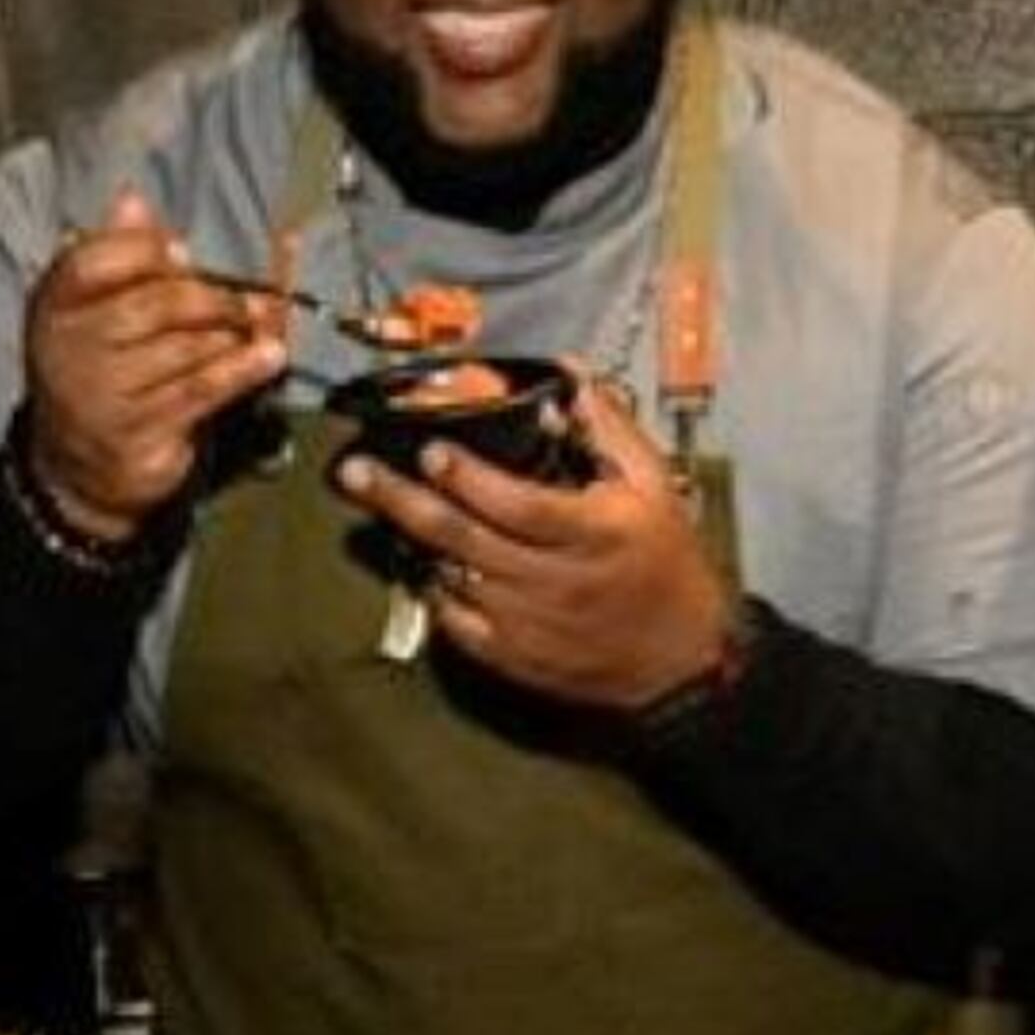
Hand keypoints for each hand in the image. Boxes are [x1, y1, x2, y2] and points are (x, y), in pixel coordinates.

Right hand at [20, 191, 286, 538]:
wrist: (78, 466)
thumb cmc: (100, 371)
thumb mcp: (98, 310)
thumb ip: (120, 255)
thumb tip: (133, 199)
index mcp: (56, 305)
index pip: (93, 261)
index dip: (143, 251)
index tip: (183, 252)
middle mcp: (69, 348)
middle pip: (150, 306)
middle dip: (208, 297)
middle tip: (247, 297)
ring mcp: (100, 394)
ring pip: (181, 349)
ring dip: (231, 333)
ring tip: (261, 322)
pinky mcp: (135, 432)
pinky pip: (199, 391)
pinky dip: (240, 371)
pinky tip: (269, 357)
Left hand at [330, 372, 732, 710]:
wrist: (680, 658)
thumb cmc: (666, 563)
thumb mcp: (653, 486)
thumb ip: (609, 428)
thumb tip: (568, 376)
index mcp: (592, 534)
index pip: (518, 505)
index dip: (469, 479)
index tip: (432, 451)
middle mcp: (554, 581)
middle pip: (464, 539)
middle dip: (402, 501)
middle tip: (355, 473)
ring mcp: (529, 624)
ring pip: (454, 577)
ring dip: (412, 540)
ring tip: (375, 504)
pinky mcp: (515, 656)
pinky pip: (457, 623)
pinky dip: (435, 590)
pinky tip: (421, 561)